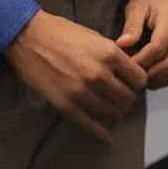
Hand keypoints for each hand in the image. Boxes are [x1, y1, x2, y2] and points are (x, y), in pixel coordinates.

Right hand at [3, 10, 148, 144]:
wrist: (28, 37)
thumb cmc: (59, 32)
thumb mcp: (94, 36)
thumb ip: (112, 55)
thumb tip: (127, 72)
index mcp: (109, 53)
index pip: (139, 79)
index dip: (137, 82)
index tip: (132, 84)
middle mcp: (99, 74)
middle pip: (128, 99)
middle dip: (127, 99)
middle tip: (122, 98)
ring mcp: (83, 92)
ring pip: (113, 113)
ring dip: (115, 113)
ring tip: (112, 110)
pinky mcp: (67, 105)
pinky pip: (92, 125)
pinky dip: (102, 133)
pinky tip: (106, 136)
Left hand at [116, 0, 167, 88]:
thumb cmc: (151, 0)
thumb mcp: (137, 6)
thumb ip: (131, 26)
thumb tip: (122, 45)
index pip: (158, 47)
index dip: (141, 60)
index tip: (127, 65)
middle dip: (149, 73)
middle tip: (132, 76)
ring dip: (158, 80)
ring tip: (141, 79)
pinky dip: (166, 79)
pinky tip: (152, 78)